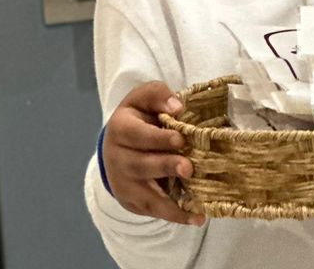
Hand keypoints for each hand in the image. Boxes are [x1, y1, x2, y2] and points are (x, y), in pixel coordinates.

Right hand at [101, 81, 206, 226]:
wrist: (116, 143)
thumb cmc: (138, 116)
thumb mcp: (144, 97)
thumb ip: (158, 96)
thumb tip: (177, 107)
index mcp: (120, 129)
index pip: (137, 135)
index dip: (158, 138)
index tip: (180, 139)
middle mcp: (117, 160)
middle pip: (141, 166)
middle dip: (166, 167)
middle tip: (188, 168)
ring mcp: (123, 184)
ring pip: (145, 195)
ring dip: (170, 202)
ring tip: (196, 207)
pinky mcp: (131, 201)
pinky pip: (152, 210)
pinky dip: (173, 215)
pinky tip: (195, 218)